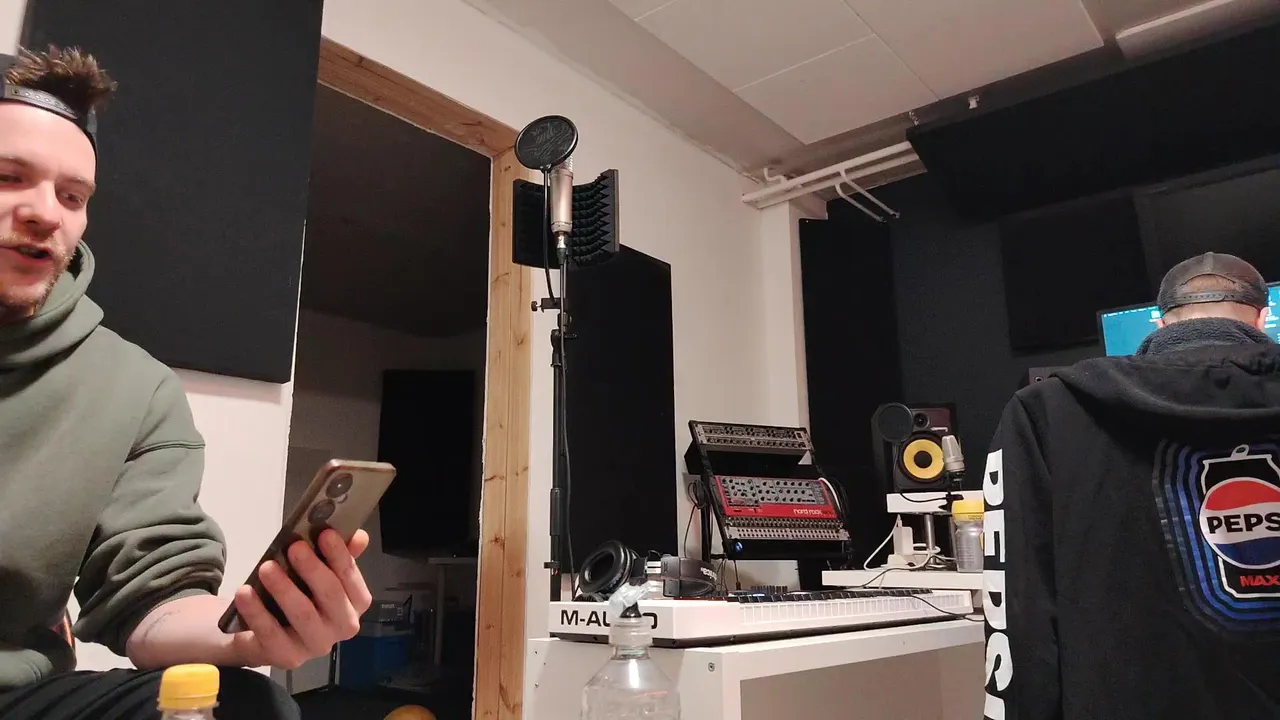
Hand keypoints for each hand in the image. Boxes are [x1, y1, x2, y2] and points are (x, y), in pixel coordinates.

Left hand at [229, 529, 372, 668]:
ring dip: (284, 589)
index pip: (351, 578)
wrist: (266, 632)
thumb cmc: (300, 595)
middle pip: (331, 596)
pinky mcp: (288, 657)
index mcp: (355, 603)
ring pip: (303, 615)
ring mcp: (316, 645)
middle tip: (295, 547)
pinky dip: (257, 612)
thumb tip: (359, 536)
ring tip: (267, 567)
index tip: (325, 534)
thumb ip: (338, 555)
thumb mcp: (317, 572)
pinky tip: (245, 593)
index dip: (340, 556)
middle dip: (312, 569)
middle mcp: (343, 626)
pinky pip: (271, 634)